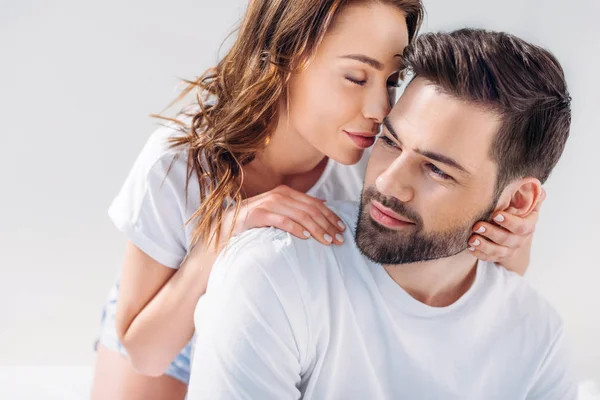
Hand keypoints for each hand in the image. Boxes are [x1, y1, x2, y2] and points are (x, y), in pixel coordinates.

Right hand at [219, 185, 345, 245]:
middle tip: (339, 239)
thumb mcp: (276, 214)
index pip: (314, 204)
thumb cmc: (252, 224)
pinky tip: (307, 237)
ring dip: (317, 228)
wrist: (223, 230)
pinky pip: (282, 220)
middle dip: (327, 224)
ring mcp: (267, 203)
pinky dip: (296, 228)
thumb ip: (296, 209)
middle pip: (310, 209)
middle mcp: (277, 195)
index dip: (330, 216)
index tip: (342, 229)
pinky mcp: (257, 214)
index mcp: (285, 193)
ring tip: (327, 241)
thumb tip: (323, 204)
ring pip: (300, 214)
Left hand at [467, 188, 545, 267]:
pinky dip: (479, 254)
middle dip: (492, 233)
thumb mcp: (525, 202)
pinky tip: (470, 247)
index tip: (496, 214)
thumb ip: (529, 193)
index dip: (510, 222)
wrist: (514, 233)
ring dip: (484, 245)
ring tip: (472, 239)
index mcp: (528, 225)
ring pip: (498, 251)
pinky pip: (489, 258)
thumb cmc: (517, 212)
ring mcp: (508, 250)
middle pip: (508, 239)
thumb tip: (533, 181)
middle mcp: (519, 239)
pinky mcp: (497, 256)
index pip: (522, 226)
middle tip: (478, 226)